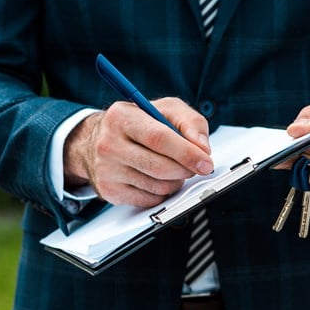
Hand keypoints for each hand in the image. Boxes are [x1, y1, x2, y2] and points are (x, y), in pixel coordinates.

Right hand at [63, 98, 213, 206]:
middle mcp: (109, 144)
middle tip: (195, 166)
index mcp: (122, 117)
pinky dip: (163, 192)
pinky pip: (150, 200)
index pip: (159, 138)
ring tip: (173, 168)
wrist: (103, 140)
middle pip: (160, 167)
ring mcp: (107, 169)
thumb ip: (191, 123)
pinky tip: (158, 178)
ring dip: (176, 181)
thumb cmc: (140, 123)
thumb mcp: (167, 110)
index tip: (206, 162)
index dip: (187, 153)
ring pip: (158, 186)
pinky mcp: (110, 190)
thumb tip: (203, 148)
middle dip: (186, 169)